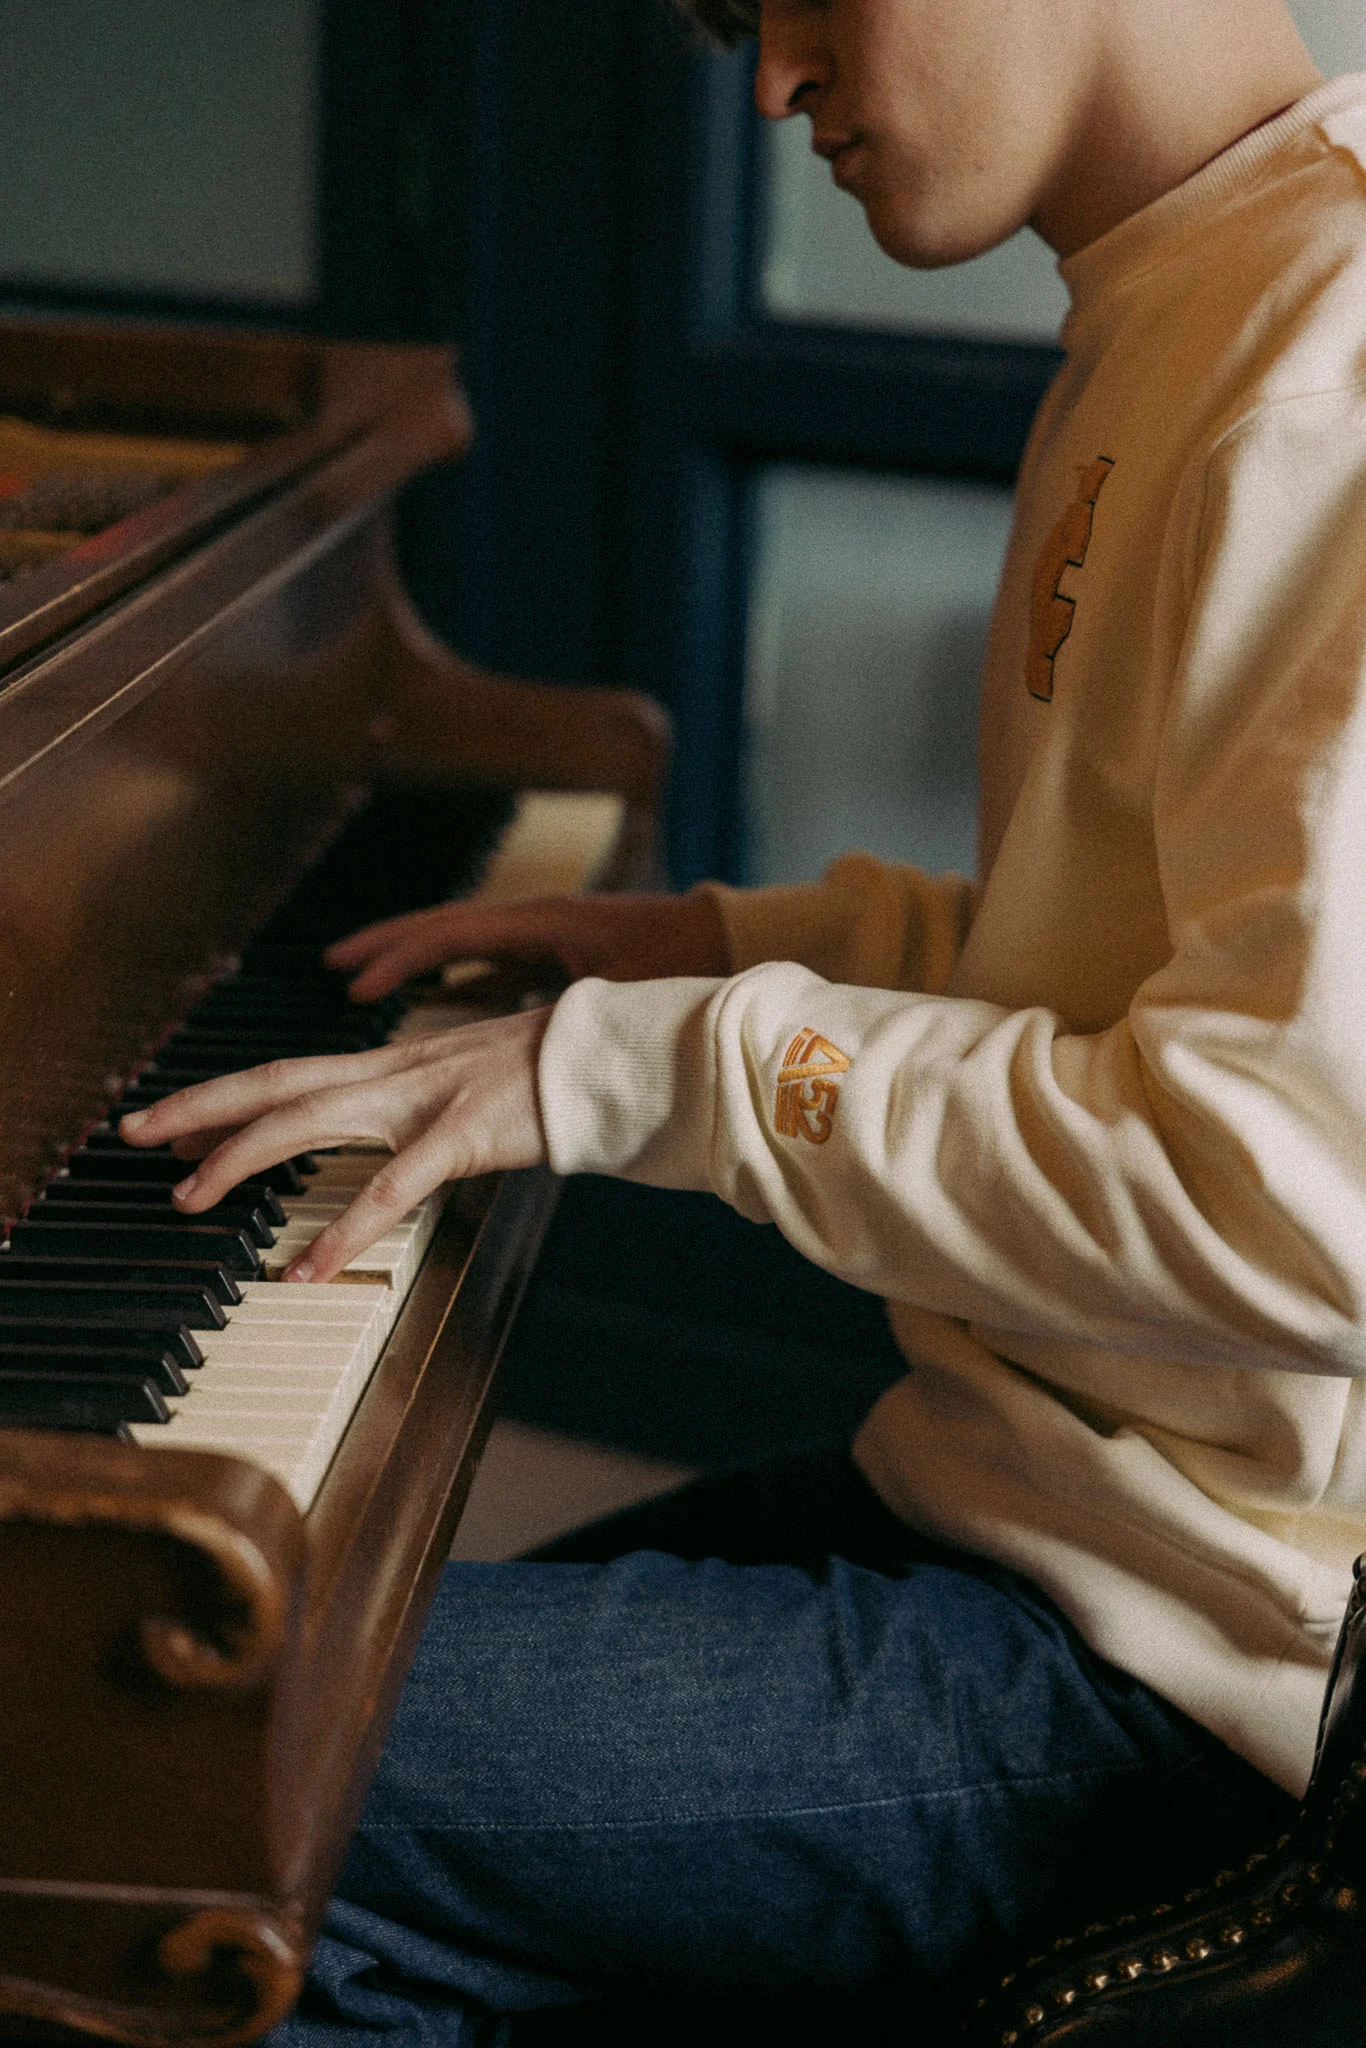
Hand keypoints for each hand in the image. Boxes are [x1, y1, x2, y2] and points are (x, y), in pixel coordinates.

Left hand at [118, 1008, 550, 1283]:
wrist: (624, 1056)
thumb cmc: (562, 1080)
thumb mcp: (480, 1090)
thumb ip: (433, 1113)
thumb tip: (407, 1145)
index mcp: (401, 1064)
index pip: (291, 1073)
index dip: (226, 1093)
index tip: (168, 1116)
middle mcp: (400, 1071)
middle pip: (277, 1081)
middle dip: (198, 1106)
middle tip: (133, 1132)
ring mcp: (428, 1097)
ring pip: (310, 1119)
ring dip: (240, 1156)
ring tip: (188, 1196)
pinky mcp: (464, 1133)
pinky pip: (390, 1188)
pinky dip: (342, 1229)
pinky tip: (305, 1268)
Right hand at [324, 888, 727, 1002]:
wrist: (736, 942)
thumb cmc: (690, 967)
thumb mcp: (630, 998)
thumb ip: (582, 1023)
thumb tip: (546, 1062)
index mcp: (545, 924)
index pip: (453, 933)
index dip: (400, 959)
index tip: (355, 984)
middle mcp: (538, 923)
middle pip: (444, 929)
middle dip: (386, 946)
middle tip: (334, 966)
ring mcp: (549, 938)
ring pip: (465, 946)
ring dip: (416, 962)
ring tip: (365, 983)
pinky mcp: (563, 957)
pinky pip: (494, 964)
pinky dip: (459, 980)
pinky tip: (439, 1004)